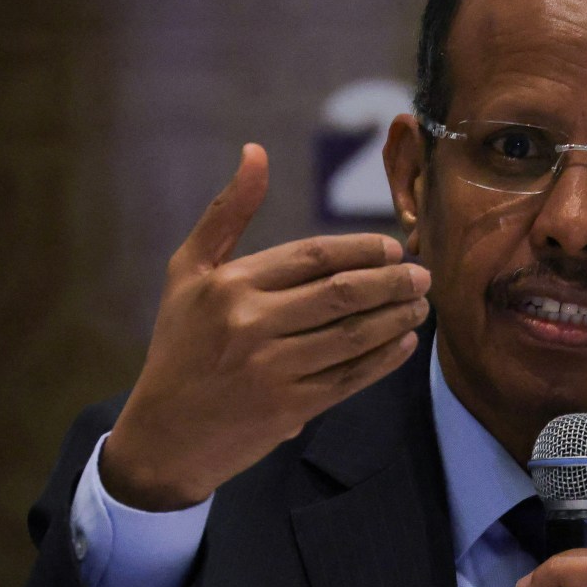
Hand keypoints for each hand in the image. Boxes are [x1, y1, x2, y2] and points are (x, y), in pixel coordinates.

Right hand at [101, 143, 430, 508]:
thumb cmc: (180, 346)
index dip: (361, 250)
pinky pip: (350, 378)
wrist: (164, 434)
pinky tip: (403, 344)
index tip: (392, 249)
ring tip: (420, 306)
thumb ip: (227, 213)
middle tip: (422, 276)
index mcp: (231, 285)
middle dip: (392, 282)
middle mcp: (252, 324)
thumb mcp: (188, 273)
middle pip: (342, 293)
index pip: (313, 256)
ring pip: (353, 335)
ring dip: (396, 318)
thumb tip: (256, 151)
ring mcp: (273, 369)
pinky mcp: (289, 408)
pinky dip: (383, 360)